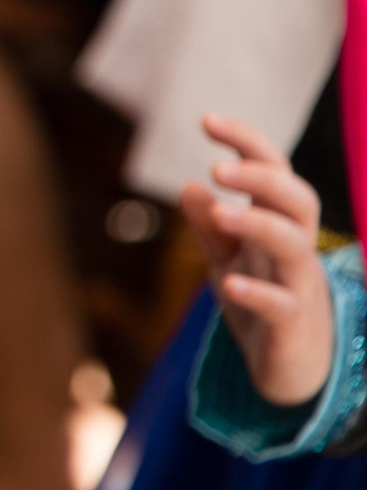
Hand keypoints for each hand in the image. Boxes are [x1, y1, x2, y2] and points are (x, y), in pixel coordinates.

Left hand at [180, 113, 335, 407]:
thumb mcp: (228, 259)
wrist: (290, 369)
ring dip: (259, 226)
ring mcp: (299, 287)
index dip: (247, 144)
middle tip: (217, 169)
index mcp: (278, 225)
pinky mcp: (293, 327)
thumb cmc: (262, 300)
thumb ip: (210, 225)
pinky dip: (257, 293)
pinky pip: (283, 305)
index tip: (206, 120)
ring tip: (221, 214)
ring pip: (295, 247)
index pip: (273, 173)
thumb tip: (189, 186)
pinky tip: (228, 282)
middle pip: (300, 201)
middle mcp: (295, 250)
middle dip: (263, 179)